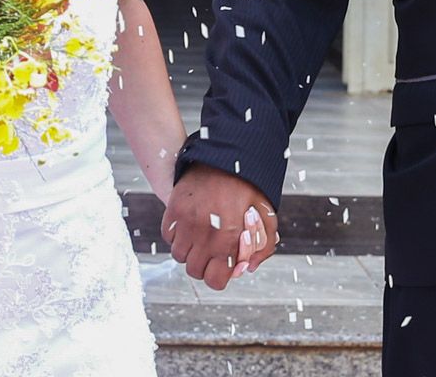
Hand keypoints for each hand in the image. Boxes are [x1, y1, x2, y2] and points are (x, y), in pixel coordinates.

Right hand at [163, 164, 279, 289]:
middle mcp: (204, 234)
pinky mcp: (173, 210)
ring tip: (202, 235)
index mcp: (229, 238)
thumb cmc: (248, 186)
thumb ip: (263, 247)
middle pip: (195, 271)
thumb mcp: (266, 215)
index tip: (224, 265)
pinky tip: (191, 223)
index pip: (215, 280)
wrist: (226, 155)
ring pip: (179, 256)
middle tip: (213, 250)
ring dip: (190, 251)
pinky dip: (177, 235)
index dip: (221, 276)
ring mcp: (186, 222)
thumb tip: (249, 268)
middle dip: (205, 265)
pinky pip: (168, 236)